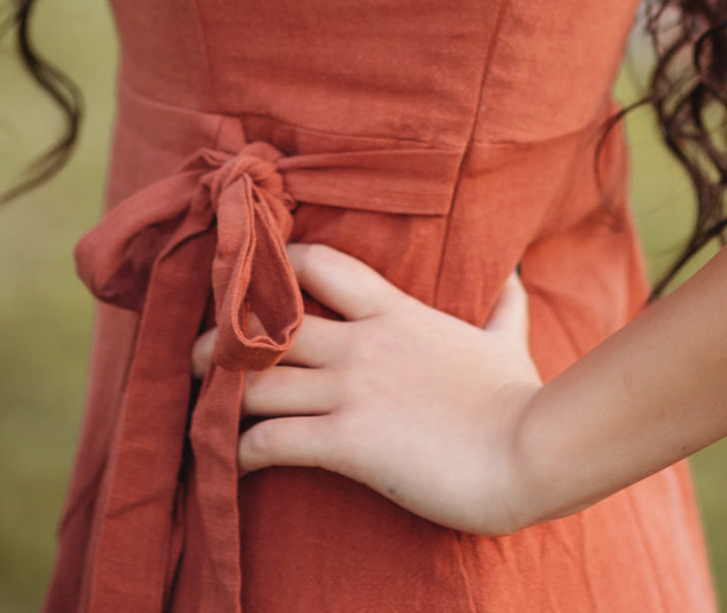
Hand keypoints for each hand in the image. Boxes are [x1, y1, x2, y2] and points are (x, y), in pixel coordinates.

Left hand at [191, 242, 547, 537]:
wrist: (530, 450)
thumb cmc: (517, 398)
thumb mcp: (505, 341)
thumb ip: (502, 307)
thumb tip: (514, 278)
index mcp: (393, 311)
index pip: (316, 264)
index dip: (274, 268)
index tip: (246, 283)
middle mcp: (362, 343)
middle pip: (267, 322)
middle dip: (222, 337)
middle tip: (197, 355)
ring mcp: (352, 390)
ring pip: (257, 380)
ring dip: (221, 395)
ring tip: (201, 410)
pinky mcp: (347, 442)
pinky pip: (273, 440)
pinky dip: (241, 451)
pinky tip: (230, 463)